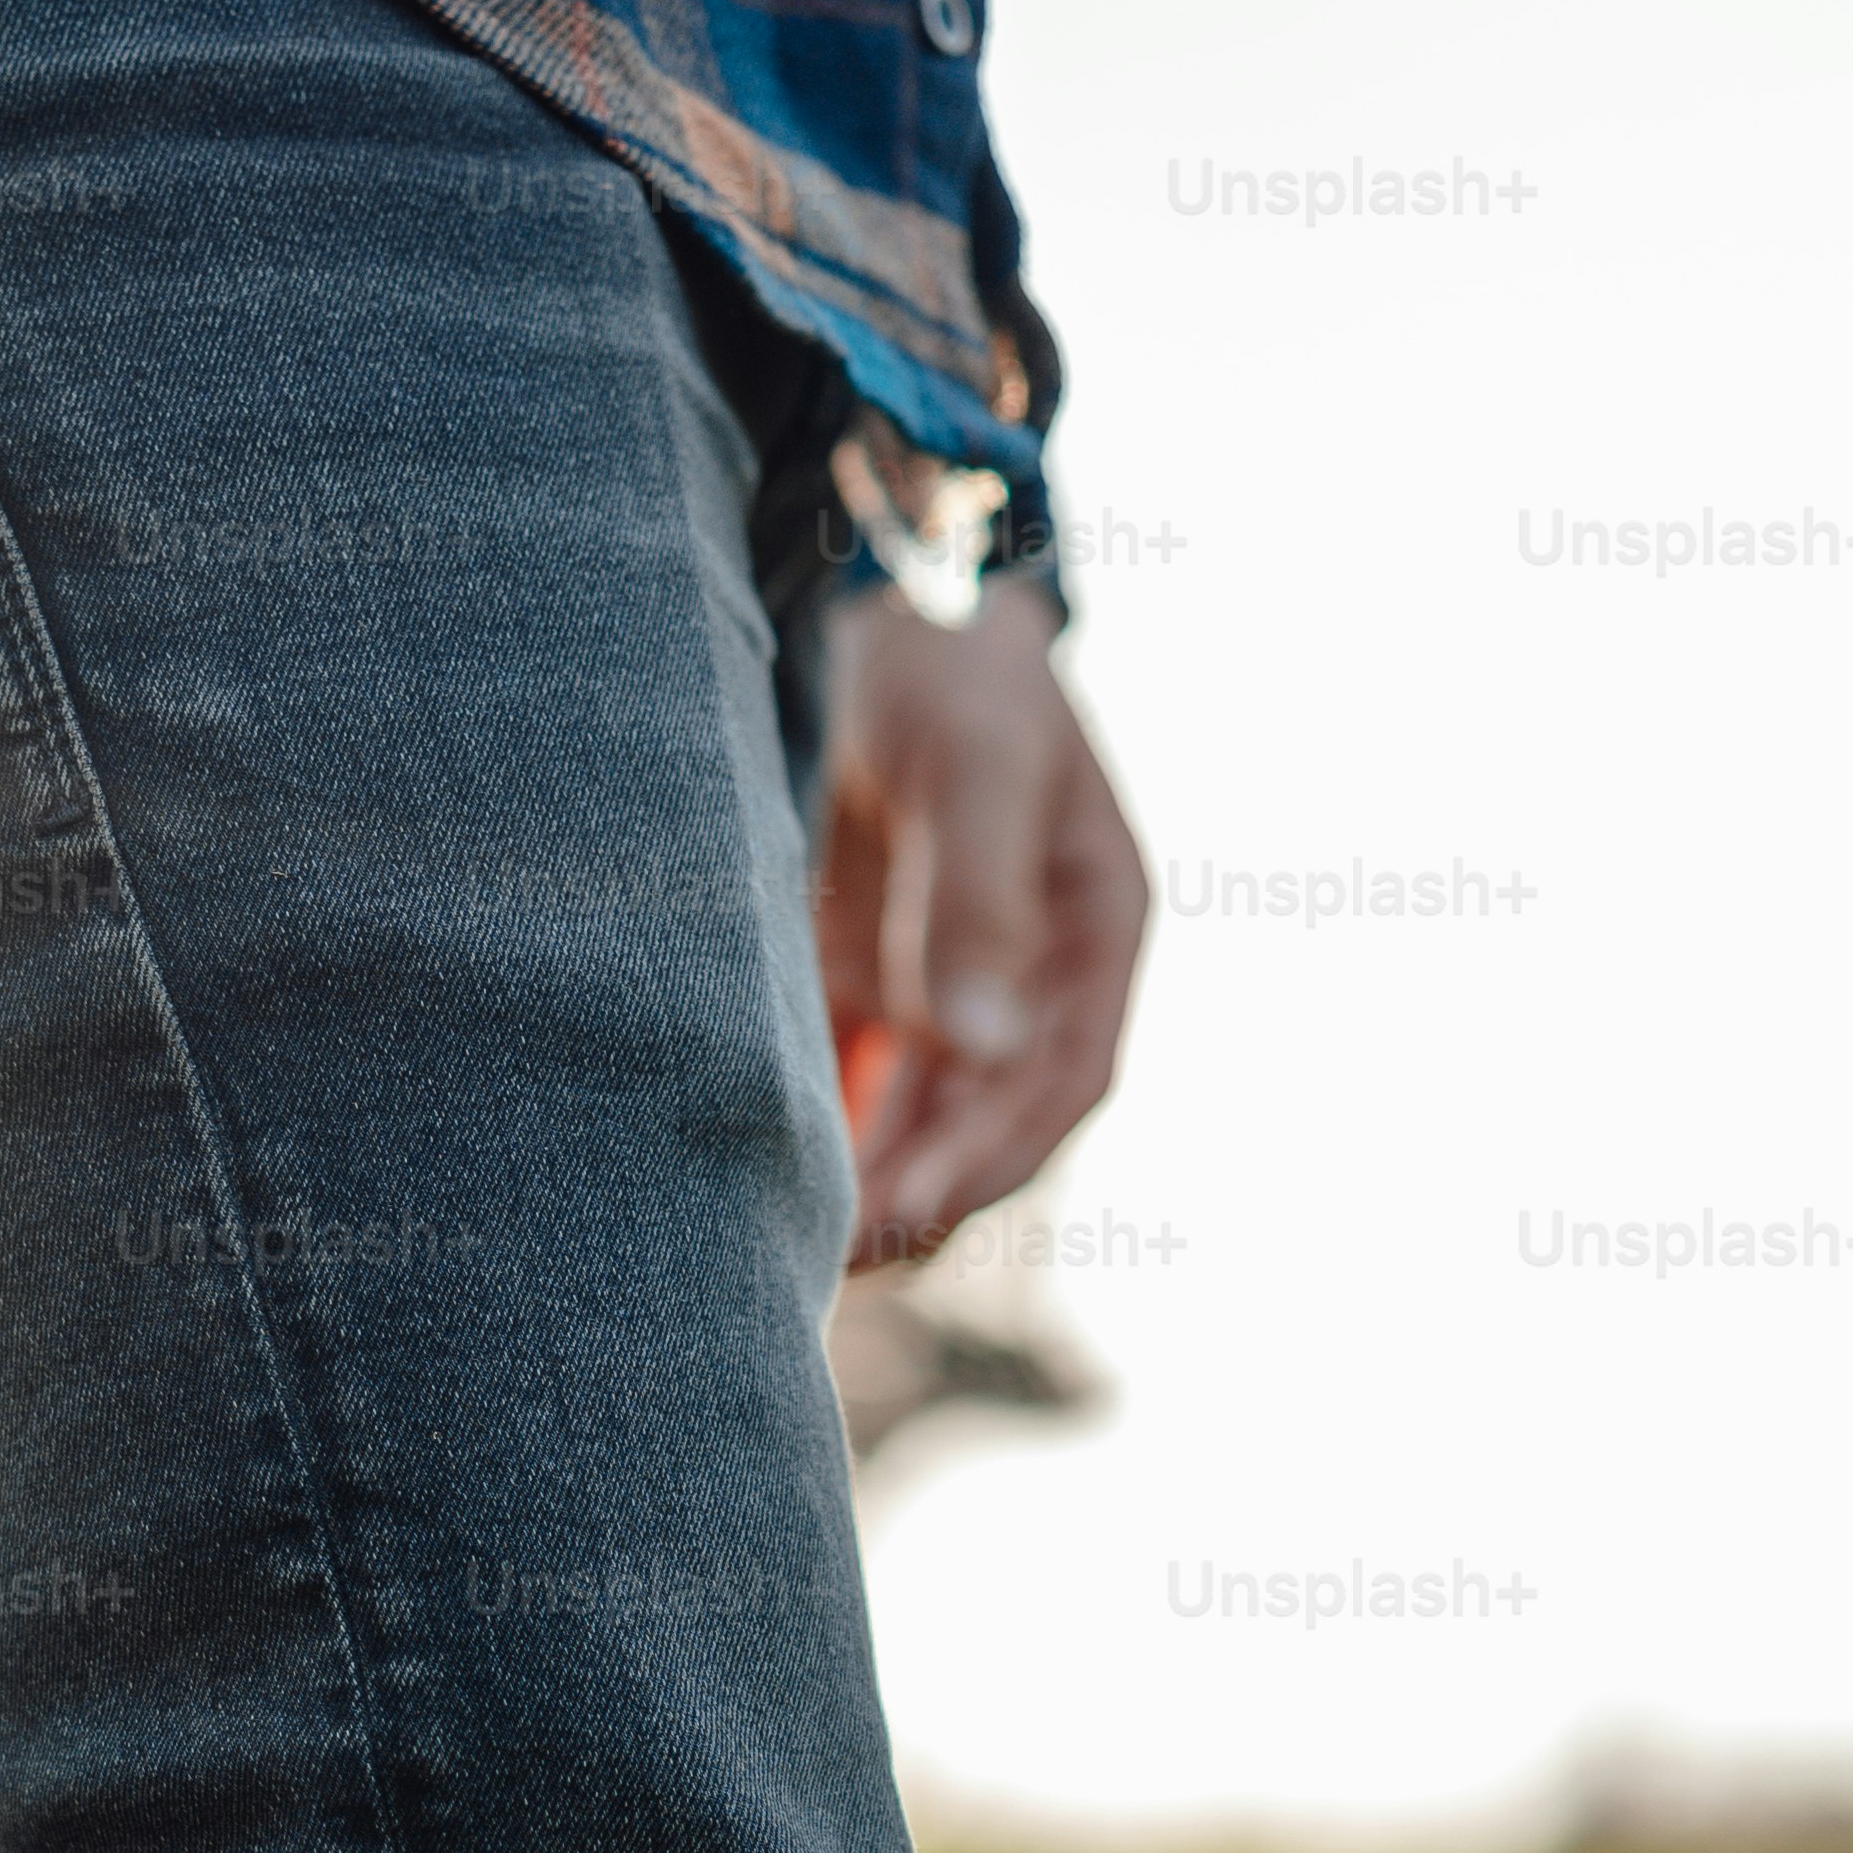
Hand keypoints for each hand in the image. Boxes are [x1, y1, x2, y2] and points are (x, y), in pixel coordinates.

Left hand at [812, 581, 1150, 1262]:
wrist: (873, 594)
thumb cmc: (950, 663)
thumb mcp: (976, 763)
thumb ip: (979, 898)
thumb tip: (982, 1045)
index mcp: (1093, 928)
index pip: (1066, 1078)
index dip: (1001, 1153)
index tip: (923, 1205)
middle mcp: (1028, 974)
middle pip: (987, 1120)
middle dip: (922, 1193)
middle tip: (839, 1258)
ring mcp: (946, 982)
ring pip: (917, 1117)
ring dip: (870, 1184)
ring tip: (795, 1250)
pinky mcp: (864, 977)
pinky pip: (848, 1079)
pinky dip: (819, 1133)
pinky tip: (759, 1183)